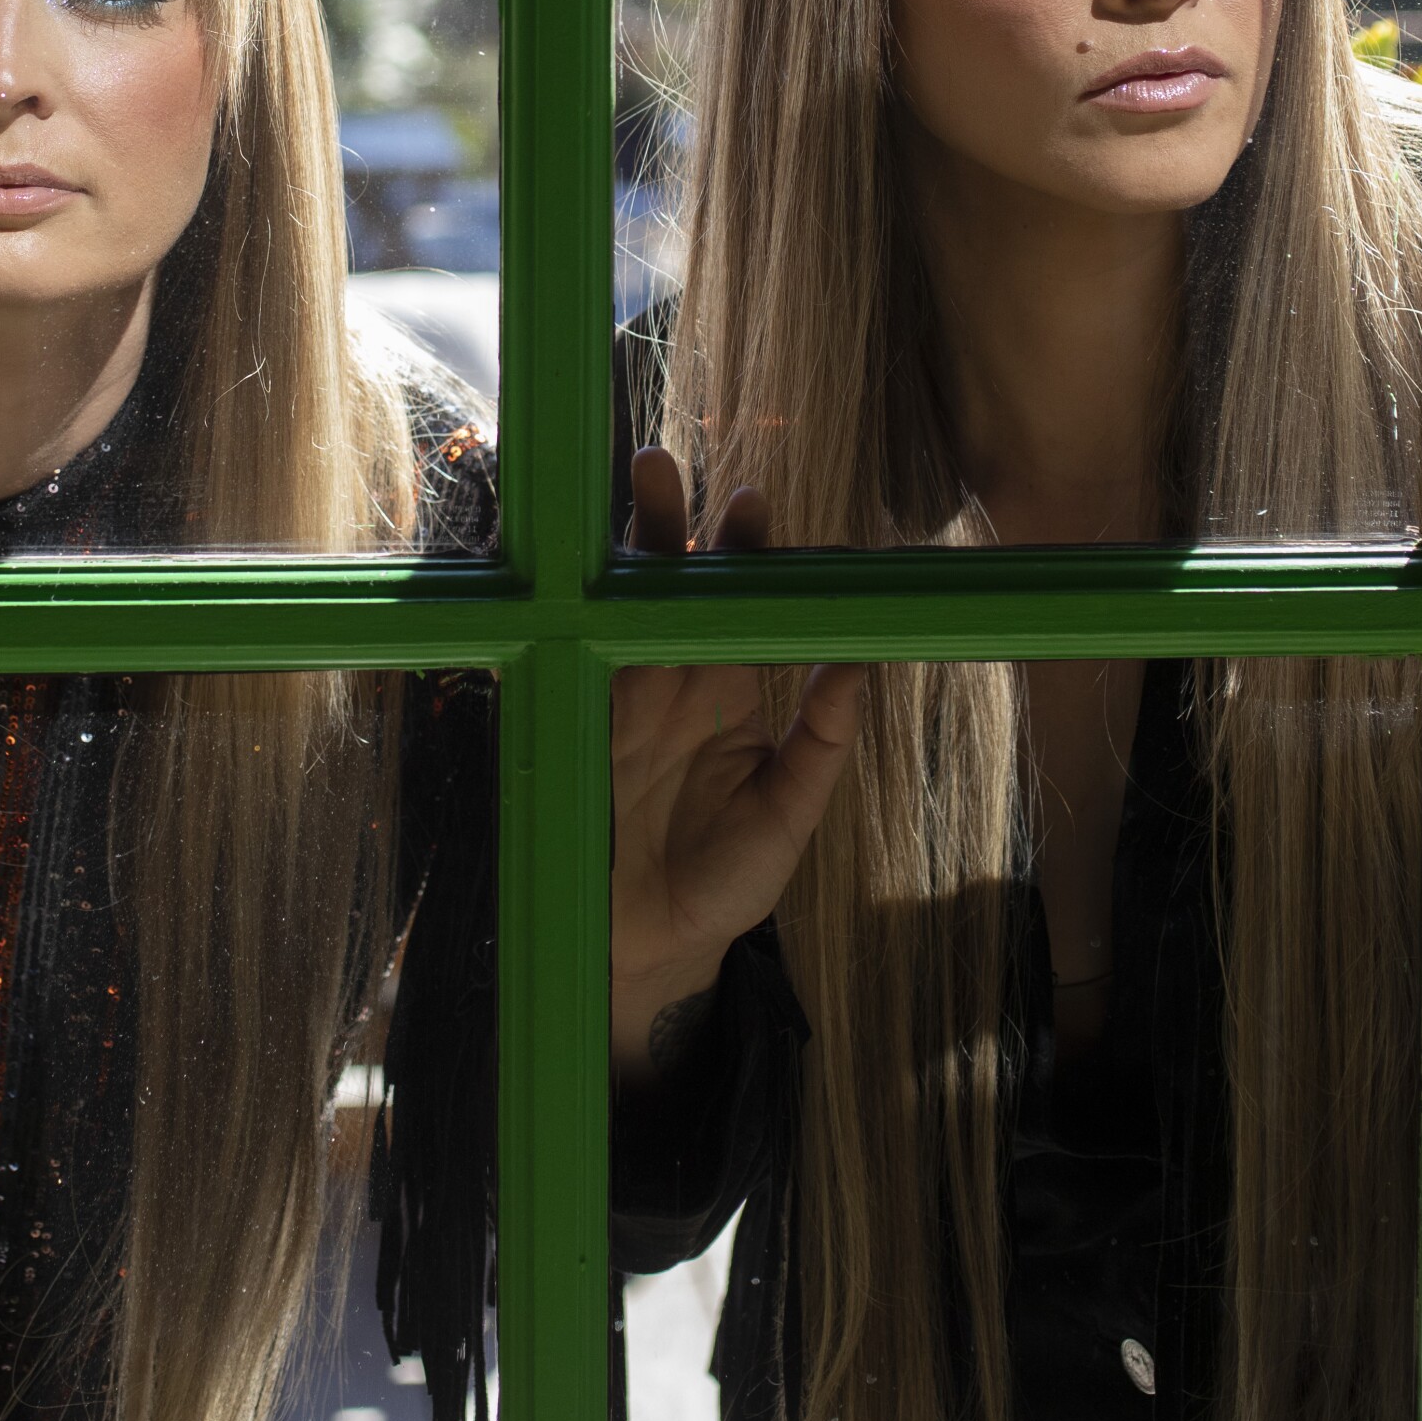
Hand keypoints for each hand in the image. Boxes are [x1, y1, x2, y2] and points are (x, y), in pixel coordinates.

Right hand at [612, 449, 863, 1078]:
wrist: (649, 955)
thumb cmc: (726, 882)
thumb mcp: (789, 816)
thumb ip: (822, 740)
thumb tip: (863, 662)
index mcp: (726, 693)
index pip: (735, 608)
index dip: (742, 556)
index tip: (749, 504)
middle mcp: (667, 683)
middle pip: (663, 587)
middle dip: (662, 525)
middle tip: (658, 465)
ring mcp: (612, 703)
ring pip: (612, 609)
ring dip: (614, 552)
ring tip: (615, 495)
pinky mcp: (568, 733)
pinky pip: (563, 664)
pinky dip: (558, 613)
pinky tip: (558, 568)